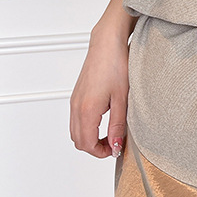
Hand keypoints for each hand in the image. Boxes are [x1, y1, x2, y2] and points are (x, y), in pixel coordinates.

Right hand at [69, 29, 128, 158]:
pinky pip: (76, 119)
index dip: (101, 152)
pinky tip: (103, 121)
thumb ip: (117, 125)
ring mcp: (74, 101)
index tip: (115, 150)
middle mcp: (76, 106)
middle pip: (78, 141)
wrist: (107, 44)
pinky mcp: (77, 95)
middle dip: (95, 148)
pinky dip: (86, 127)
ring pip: (75, 131)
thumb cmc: (116, 66)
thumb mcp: (122, 99)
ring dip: (90, 138)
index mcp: (87, 110)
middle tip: (114, 144)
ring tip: (110, 133)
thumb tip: (115, 145)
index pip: (87, 144)